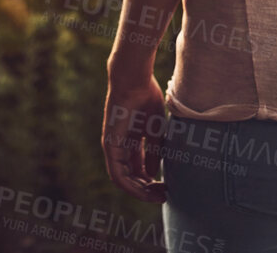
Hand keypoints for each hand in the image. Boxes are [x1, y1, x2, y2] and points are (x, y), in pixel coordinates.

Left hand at [103, 69, 167, 202]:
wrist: (134, 80)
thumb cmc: (145, 97)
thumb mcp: (154, 129)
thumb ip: (153, 151)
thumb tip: (153, 173)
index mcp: (130, 141)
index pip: (138, 168)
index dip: (151, 180)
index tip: (166, 187)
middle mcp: (119, 147)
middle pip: (131, 176)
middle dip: (147, 189)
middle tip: (163, 196)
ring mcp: (113, 147)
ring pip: (123, 180)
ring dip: (139, 191)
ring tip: (157, 196)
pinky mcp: (110, 146)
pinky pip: (117, 174)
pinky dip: (131, 185)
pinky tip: (145, 190)